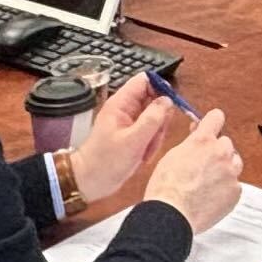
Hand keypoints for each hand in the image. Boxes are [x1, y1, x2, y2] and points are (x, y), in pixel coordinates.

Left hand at [64, 73, 174, 203]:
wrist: (91, 181)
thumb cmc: (107, 161)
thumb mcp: (133, 140)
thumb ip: (152, 119)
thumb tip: (168, 100)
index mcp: (121, 104)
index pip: (144, 81)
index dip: (160, 87)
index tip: (170, 104)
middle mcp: (126, 109)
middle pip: (153, 99)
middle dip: (160, 117)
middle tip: (155, 135)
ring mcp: (130, 122)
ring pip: (155, 117)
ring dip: (156, 133)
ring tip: (147, 149)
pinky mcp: (133, 135)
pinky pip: (151, 131)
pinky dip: (152, 142)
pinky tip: (144, 155)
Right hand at [142, 107, 243, 232]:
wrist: (172, 214)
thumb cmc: (166, 186)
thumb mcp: (173, 155)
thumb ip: (191, 142)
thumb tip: (197, 131)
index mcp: (203, 140)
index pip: (216, 117)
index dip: (213, 121)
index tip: (212, 126)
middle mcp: (220, 153)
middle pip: (226, 143)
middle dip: (216, 150)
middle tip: (203, 163)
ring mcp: (230, 172)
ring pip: (234, 162)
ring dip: (225, 167)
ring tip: (207, 181)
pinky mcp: (236, 191)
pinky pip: (234, 184)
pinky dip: (226, 188)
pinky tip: (211, 196)